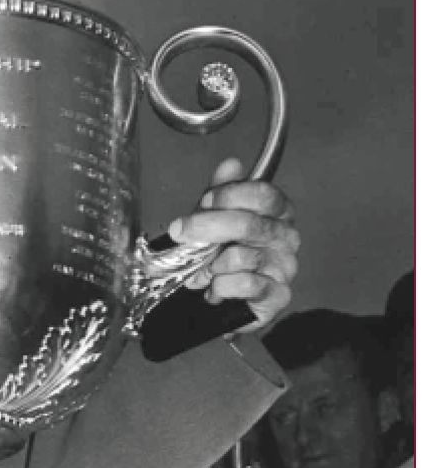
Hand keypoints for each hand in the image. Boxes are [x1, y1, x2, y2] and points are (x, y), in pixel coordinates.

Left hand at [167, 156, 298, 330]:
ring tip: (204, 272)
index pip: (262, 194)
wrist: (222, 303)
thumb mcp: (214, 219)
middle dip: (207, 227)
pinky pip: (245, 285)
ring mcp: (285, 266)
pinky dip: (221, 287)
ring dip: (211, 266)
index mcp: (277, 212)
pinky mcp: (278, 295)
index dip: (229, 196)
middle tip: (180, 231)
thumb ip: (222, 192)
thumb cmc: (222, 256)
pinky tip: (216, 289)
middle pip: (248, 224)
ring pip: (241, 257)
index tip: (205, 202)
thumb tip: (231, 164)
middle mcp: (286, 237)